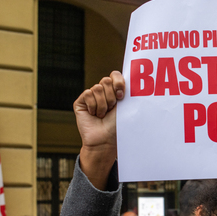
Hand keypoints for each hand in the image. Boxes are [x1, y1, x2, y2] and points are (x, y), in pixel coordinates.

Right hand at [74, 71, 124, 188]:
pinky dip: (93, 106)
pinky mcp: (81, 102)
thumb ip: (128, 93)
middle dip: (112, 96)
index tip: (122, 95)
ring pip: (97, 88)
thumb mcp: (126, 107)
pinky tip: (94, 115)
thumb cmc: (118, 126)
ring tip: (103, 115)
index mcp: (114, 92)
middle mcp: (103, 93)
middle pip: (106, 80)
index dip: (118, 81)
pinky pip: (87, 94)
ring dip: (103, 104)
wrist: (106, 140)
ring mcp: (91, 97)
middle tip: (112, 108)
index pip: (115, 75)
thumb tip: (135, 78)